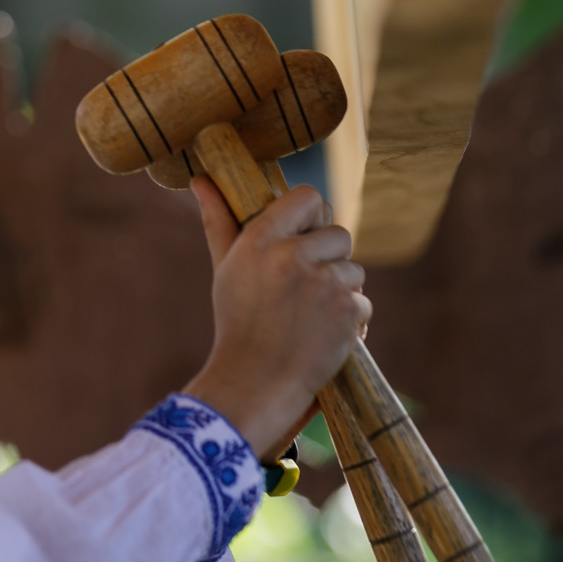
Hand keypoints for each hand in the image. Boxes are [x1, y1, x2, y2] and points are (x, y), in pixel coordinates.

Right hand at [181, 177, 368, 459]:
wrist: (255, 383)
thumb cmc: (237, 322)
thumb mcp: (225, 268)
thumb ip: (219, 220)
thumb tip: (201, 178)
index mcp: (261, 240)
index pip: (309, 197)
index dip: (312, 216)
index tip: (303, 238)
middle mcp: (293, 256)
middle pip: (338, 234)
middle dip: (329, 258)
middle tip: (304, 287)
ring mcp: (324, 284)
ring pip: (353, 271)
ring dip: (339, 291)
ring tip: (309, 316)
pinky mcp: (348, 312)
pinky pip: (362, 303)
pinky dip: (349, 320)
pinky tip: (322, 334)